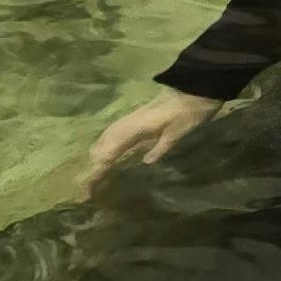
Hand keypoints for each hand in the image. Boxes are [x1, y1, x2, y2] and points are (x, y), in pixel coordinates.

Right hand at [84, 88, 222, 194]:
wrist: (192, 89)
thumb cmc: (188, 112)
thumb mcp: (177, 133)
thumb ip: (161, 148)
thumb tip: (146, 162)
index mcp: (135, 129)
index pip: (108, 155)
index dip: (96, 173)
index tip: (87, 191)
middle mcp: (126, 124)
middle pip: (100, 148)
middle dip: (92, 168)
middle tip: (88, 190)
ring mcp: (128, 119)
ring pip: (104, 140)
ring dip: (97, 157)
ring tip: (93, 176)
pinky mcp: (134, 118)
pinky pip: (112, 134)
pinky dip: (105, 147)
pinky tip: (108, 156)